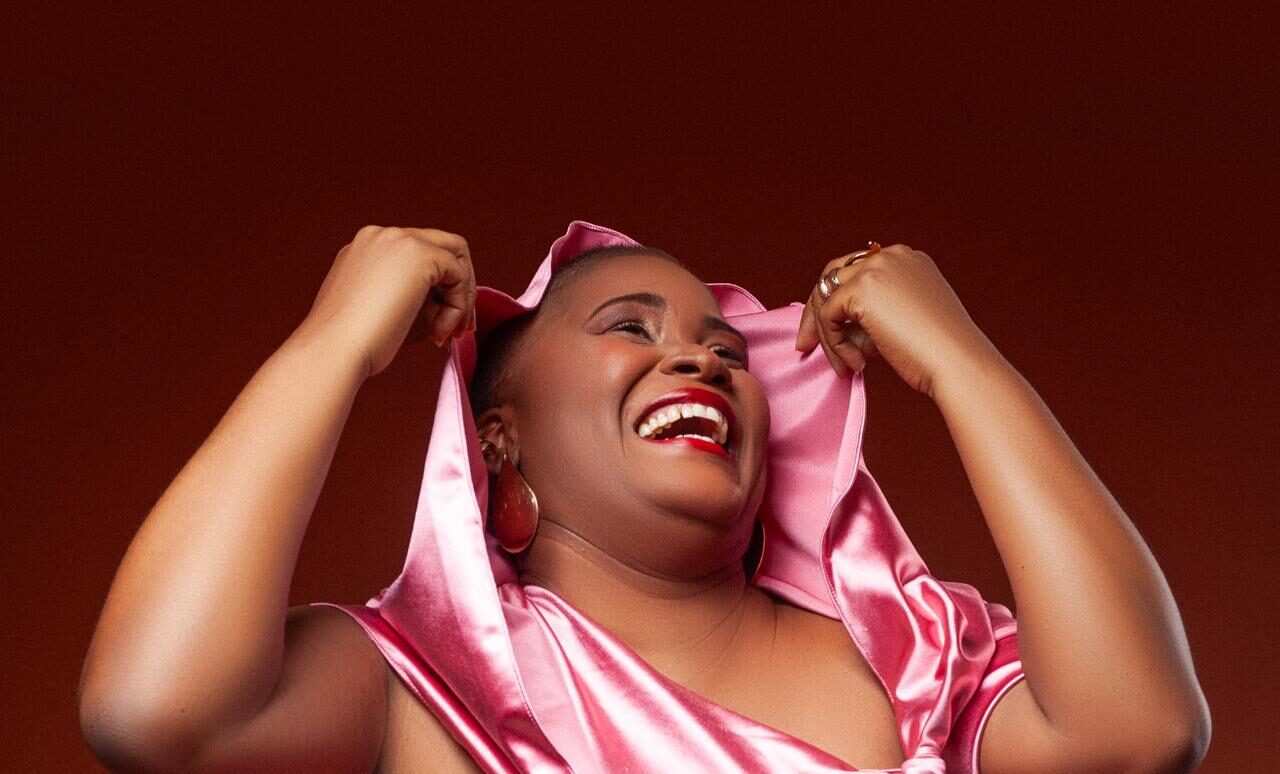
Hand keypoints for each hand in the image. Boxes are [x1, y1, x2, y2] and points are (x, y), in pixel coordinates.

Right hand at [295, 225, 476, 379]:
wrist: (333, 351)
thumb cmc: (355, 345)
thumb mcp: (386, 311)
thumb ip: (417, 297)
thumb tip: (455, 304)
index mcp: (367, 249)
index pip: (419, 255)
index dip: (439, 289)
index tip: (442, 325)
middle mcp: (381, 236)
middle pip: (443, 247)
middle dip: (459, 289)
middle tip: (461, 329)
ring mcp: (399, 240)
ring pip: (456, 258)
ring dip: (461, 300)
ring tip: (447, 335)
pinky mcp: (419, 255)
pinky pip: (459, 274)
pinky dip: (458, 306)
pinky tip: (439, 333)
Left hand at [794, 243, 995, 397]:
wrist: (957, 362)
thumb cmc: (937, 353)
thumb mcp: (902, 322)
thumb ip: (871, 315)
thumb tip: (835, 329)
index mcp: (906, 258)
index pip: (855, 272)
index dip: (837, 303)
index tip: (828, 334)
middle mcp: (890, 255)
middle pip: (833, 275)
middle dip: (816, 312)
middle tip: (804, 345)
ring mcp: (875, 267)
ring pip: (826, 296)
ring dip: (826, 335)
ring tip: (843, 366)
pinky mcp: (862, 288)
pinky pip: (828, 315)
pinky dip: (833, 343)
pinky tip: (855, 364)